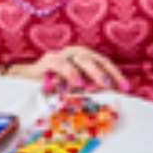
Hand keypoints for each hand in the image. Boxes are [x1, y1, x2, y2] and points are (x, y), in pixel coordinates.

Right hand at [12, 45, 126, 92]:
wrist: (26, 80)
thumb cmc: (55, 86)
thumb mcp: (76, 89)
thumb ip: (90, 90)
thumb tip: (111, 98)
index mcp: (85, 58)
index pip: (104, 63)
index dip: (116, 75)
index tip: (126, 88)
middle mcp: (76, 53)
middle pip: (95, 60)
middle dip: (105, 73)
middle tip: (111, 86)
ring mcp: (62, 54)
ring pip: (81, 60)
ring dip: (91, 73)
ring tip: (98, 86)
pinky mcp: (48, 60)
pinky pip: (61, 64)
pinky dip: (70, 73)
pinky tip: (76, 84)